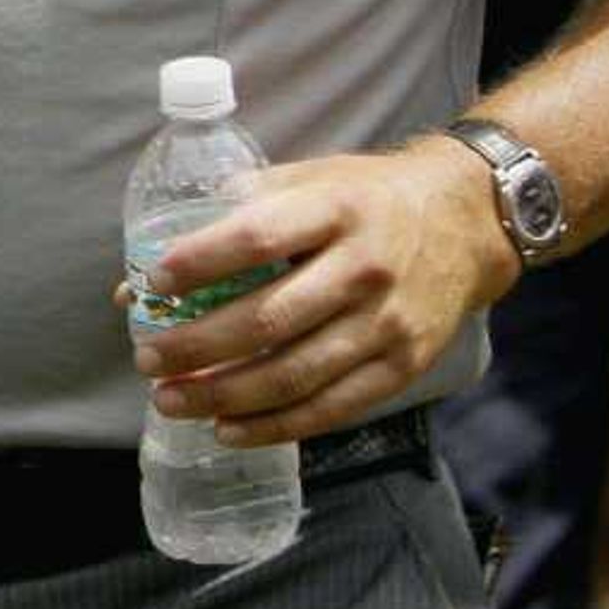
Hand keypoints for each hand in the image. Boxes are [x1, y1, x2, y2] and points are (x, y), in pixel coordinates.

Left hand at [129, 140, 518, 446]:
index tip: (152, 284)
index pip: (256, 238)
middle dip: (197, 347)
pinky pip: (334, 406)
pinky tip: (228, 430)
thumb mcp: (306, 179)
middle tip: (147, 361)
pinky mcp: (405, 364)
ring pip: (295, 373)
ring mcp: (388, 322)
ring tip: (171, 401)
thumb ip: (230, 213)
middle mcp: (364, 268)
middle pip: (268, 318)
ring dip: (225, 395)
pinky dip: (276, 425)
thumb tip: (142, 272)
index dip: (200, 263)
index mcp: (333, 209)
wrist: (466, 222)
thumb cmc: (363, 197)